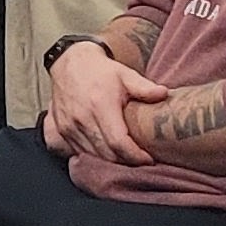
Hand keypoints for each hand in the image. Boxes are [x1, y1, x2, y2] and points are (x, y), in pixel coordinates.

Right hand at [42, 39, 172, 163]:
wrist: (69, 63)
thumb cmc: (100, 71)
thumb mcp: (125, 74)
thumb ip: (145, 87)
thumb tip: (165, 94)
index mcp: (100, 105)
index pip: (118, 142)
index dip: (135, 156)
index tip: (148, 159)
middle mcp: (81, 118)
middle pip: (106, 154)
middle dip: (126, 162)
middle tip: (140, 159)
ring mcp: (68, 126)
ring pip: (93, 157)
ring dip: (110, 162)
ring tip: (126, 157)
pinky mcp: (61, 130)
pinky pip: (79, 153)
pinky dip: (94, 157)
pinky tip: (106, 152)